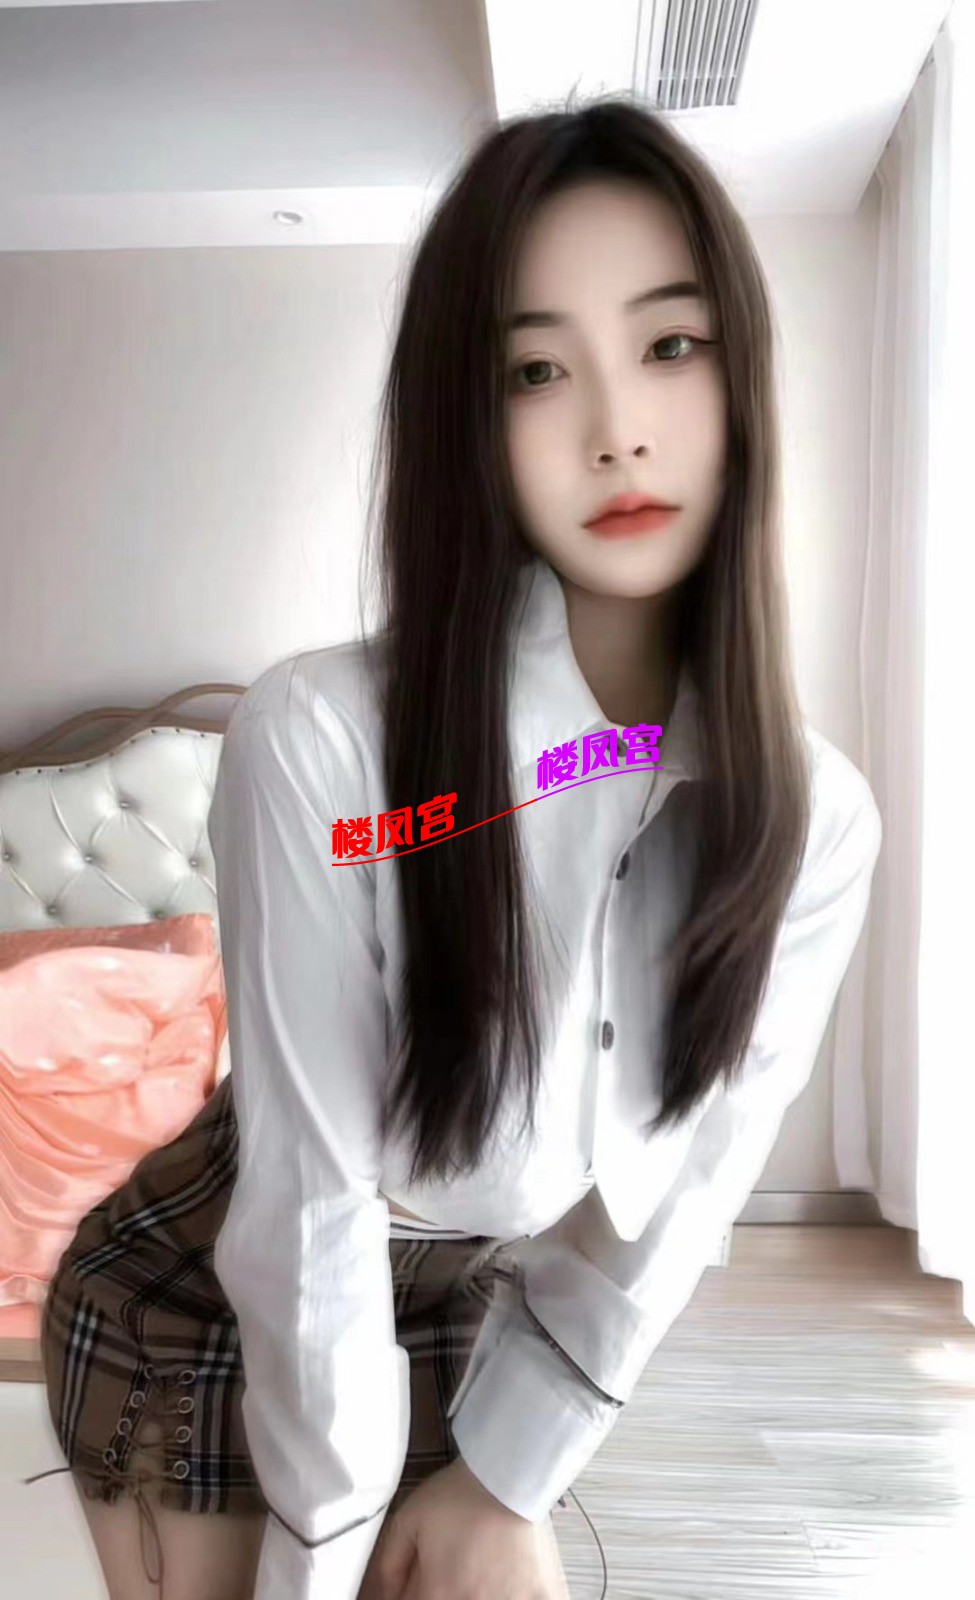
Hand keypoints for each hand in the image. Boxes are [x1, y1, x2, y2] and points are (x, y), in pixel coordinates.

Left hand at [356, 1455, 570, 1599]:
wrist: (509, 1470)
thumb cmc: (458, 1494)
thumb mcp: (407, 1520)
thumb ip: (388, 1567)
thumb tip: (382, 1599)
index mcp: (437, 1595)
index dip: (415, 1596)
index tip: (421, 1583)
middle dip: (447, 1592)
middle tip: (455, 1571)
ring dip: (480, 1595)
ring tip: (481, 1572)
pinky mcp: (547, 1597)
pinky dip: (523, 1598)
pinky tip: (514, 1587)